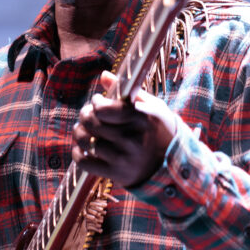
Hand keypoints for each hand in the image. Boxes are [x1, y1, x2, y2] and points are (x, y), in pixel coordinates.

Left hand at [72, 70, 178, 187]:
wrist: (172, 164)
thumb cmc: (159, 129)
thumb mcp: (152, 106)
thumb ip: (127, 91)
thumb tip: (104, 75)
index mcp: (143, 119)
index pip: (106, 109)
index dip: (96, 102)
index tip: (98, 101)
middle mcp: (133, 140)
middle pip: (92, 123)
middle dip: (85, 114)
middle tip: (88, 113)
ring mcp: (124, 158)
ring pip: (85, 141)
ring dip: (79, 133)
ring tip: (85, 129)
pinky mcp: (116, 174)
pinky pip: (84, 162)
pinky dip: (78, 154)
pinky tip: (84, 148)